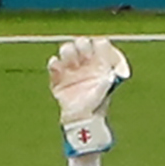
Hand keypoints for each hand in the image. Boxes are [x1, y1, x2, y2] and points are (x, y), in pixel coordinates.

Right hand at [47, 36, 128, 153]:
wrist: (81, 122)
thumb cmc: (96, 106)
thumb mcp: (105, 92)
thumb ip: (106, 83)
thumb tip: (111, 75)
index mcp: (99, 62)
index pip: (100, 44)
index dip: (99, 45)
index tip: (98, 50)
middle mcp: (86, 62)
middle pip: (82, 43)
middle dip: (82, 46)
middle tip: (83, 57)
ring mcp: (71, 68)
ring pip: (67, 50)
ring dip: (68, 52)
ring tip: (70, 63)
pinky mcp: (58, 77)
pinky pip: (53, 65)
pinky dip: (54, 64)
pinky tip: (57, 69)